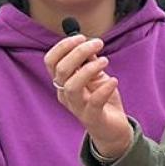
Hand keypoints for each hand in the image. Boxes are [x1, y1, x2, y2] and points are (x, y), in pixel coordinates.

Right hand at [46, 35, 131, 159]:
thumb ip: (90, 61)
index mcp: (62, 82)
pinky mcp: (92, 118)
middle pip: (61, 70)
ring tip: (105, 60)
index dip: (63, 46)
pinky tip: (114, 80)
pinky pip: (94, 102)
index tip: (81, 37)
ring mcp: (77, 107)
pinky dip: (104, 88)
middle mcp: (65, 95)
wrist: (113, 129)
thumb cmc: (102, 99)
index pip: (51, 61)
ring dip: (89, 69)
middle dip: (79, 52)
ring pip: (71, 86)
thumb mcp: (96, 76)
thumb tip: (88, 43)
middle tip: (98, 43)